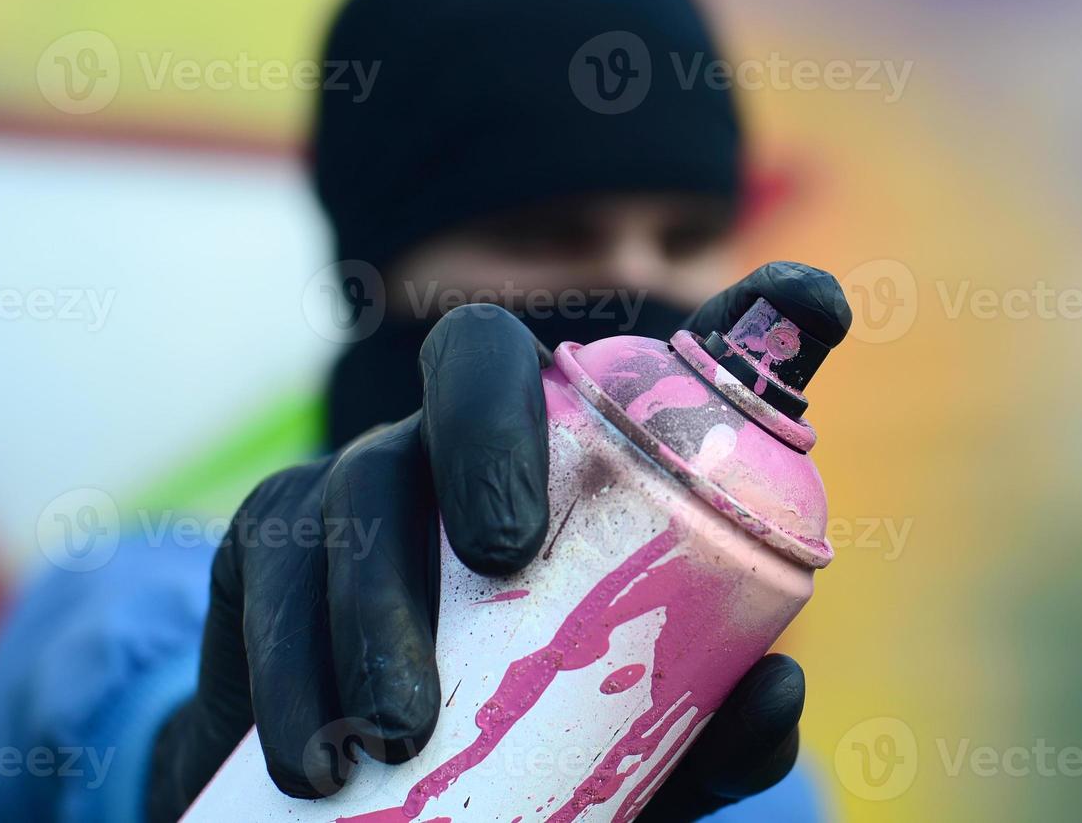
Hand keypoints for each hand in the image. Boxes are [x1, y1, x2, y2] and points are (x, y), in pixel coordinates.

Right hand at [147, 261, 850, 822]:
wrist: (372, 806)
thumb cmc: (529, 749)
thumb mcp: (632, 748)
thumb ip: (706, 727)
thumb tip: (776, 689)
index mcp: (574, 466)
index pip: (655, 371)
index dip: (751, 314)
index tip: (814, 308)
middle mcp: (467, 442)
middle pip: (472, 359)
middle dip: (486, 429)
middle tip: (509, 553)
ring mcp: (363, 481)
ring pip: (358, 478)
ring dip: (372, 596)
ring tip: (398, 730)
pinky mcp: (268, 547)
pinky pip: (267, 566)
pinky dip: (284, 661)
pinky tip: (313, 752)